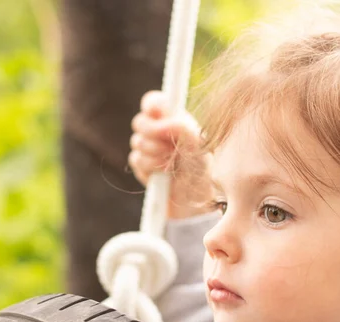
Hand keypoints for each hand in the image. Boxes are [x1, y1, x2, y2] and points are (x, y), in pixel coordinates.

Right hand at [129, 90, 211, 218]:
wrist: (196, 200)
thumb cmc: (203, 170)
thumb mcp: (199, 145)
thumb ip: (182, 127)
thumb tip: (162, 124)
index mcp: (174, 120)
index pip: (154, 102)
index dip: (152, 105)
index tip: (157, 112)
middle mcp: (158, 133)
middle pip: (140, 121)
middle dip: (153, 134)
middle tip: (169, 145)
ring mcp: (148, 149)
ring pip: (137, 141)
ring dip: (156, 153)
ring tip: (172, 163)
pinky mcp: (141, 167)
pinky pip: (136, 160)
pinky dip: (151, 167)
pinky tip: (164, 174)